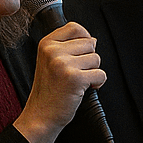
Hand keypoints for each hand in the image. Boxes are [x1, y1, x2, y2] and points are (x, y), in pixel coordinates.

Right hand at [14, 22, 106, 142]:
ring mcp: (63, 64)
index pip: (75, 27)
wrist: (41, 115)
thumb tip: (93, 39)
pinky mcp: (75, 78)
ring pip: (97, 59)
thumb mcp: (51, 61)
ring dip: (92, 72)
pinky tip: (84, 89)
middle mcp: (53, 51)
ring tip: (78, 82)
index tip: (81, 53)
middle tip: (76, 73)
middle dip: (89, 59)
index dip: (84, 38)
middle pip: (90, 43)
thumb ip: (69, 47)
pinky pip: (101, 74)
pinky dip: (97, 83)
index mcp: (46, 43)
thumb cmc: (49, 90)